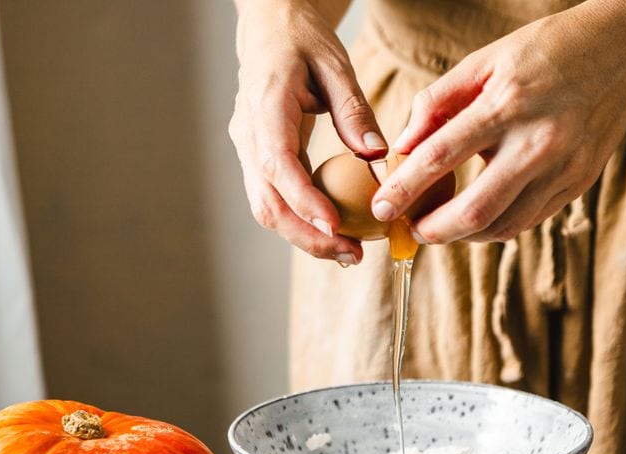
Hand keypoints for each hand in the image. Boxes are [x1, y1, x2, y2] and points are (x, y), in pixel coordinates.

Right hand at [230, 0, 387, 263]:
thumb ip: (354, 110)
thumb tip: (377, 155)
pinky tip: (334, 232)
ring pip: (266, 209)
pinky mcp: (257, 160)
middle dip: (307, 236)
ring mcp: (248, 150)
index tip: (335, 226)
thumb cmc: (302, 39)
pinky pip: (274, 200)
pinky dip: (301, 221)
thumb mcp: (335, 63)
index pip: (277, 164)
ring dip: (304, 237)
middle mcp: (248, 134)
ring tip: (348, 252)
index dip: (304, 200)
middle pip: (267, 202)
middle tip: (352, 255)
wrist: (269, 27)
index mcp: (265, 105)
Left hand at [371, 2, 625, 243]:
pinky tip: (478, 220)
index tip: (382, 207)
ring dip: (465, 236)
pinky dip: (498, 227)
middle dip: (435, 230)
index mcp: (508, 104)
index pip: (442, 155)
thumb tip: (403, 144)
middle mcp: (539, 141)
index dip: (406, 187)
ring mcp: (564, 168)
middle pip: (476, 209)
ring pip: (504, 225)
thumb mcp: (486, 60)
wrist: (625, 50)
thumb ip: (439, 101)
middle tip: (411, 232)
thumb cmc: (547, 50)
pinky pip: (530, 220)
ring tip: (441, 228)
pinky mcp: (579, 183)